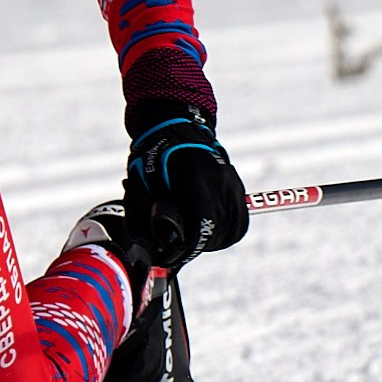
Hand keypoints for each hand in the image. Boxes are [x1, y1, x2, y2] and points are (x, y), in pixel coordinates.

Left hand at [122, 99, 248, 269]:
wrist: (174, 128)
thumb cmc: (154, 155)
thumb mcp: (141, 179)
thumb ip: (141, 209)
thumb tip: (144, 240)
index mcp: (195, 175)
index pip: (204, 220)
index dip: (193, 244)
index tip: (177, 254)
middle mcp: (220, 179)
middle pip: (219, 228)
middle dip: (199, 245)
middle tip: (180, 250)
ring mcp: (232, 182)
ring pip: (233, 229)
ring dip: (214, 242)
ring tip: (194, 243)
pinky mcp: (237, 187)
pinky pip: (240, 222)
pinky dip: (228, 234)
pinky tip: (210, 237)